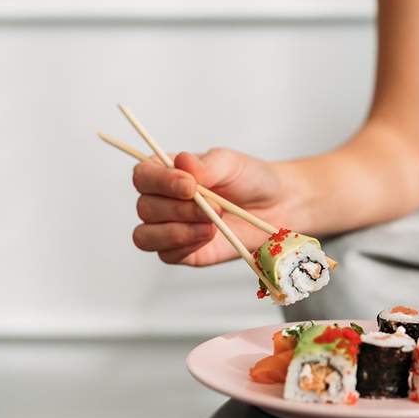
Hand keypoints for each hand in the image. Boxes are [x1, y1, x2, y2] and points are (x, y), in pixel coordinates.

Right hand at [131, 148, 293, 265]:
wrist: (275, 206)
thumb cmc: (249, 179)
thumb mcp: (231, 164)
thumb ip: (206, 165)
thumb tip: (182, 162)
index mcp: (166, 172)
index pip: (142, 176)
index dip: (160, 182)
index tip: (189, 186)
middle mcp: (161, 200)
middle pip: (145, 208)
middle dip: (180, 209)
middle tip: (215, 207)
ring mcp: (168, 228)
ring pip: (146, 236)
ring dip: (178, 232)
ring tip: (213, 224)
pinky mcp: (181, 252)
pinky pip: (167, 255)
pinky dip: (187, 245)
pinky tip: (210, 236)